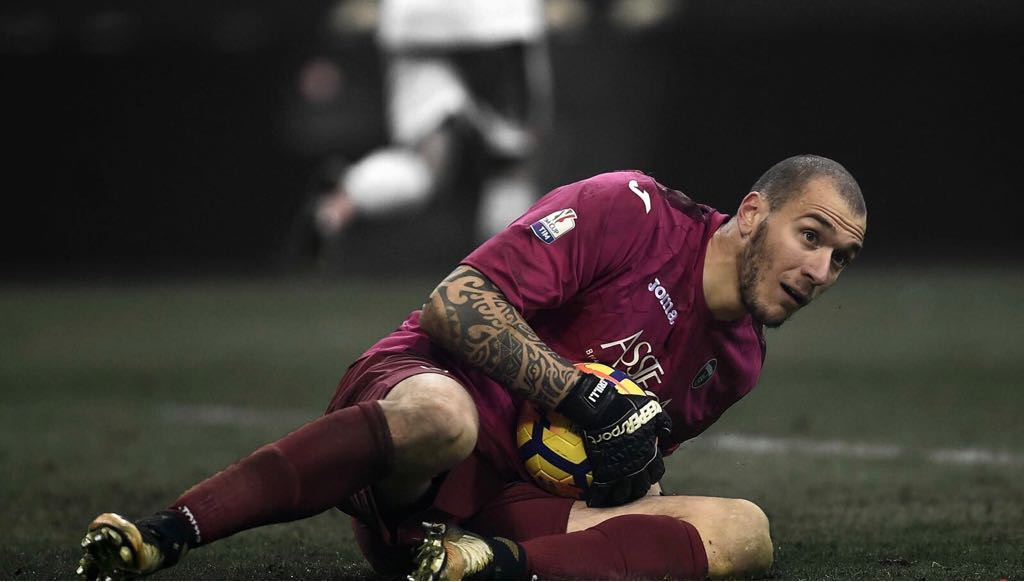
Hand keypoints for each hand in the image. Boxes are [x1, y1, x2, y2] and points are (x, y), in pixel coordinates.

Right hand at [556, 366, 671, 506]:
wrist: (604, 411)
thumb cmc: (629, 409)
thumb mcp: (654, 411)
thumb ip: (663, 423)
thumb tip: (666, 432)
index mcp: (649, 454)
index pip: (657, 472)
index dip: (653, 474)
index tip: (649, 474)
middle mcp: (637, 467)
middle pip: (642, 487)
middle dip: (639, 490)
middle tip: (633, 489)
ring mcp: (620, 472)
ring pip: (624, 494)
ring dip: (622, 497)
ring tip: (617, 498)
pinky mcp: (603, 472)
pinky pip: (602, 491)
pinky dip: (600, 498)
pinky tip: (596, 501)